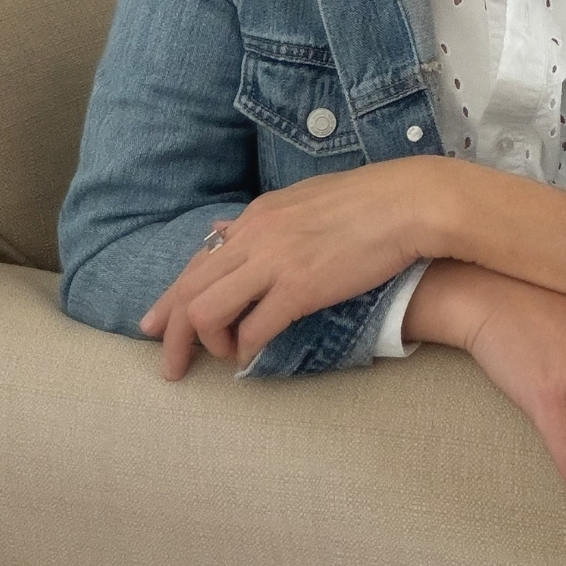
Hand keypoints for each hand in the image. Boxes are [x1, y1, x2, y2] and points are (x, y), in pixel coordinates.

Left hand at [140, 164, 441, 376]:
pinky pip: (254, 328)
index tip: (155, 324)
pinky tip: (250, 361)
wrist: (409, 202)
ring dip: (209, 344)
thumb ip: (265, 220)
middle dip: (171, 332)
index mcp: (256, 216)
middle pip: (189, 289)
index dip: (172, 298)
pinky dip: (245, 351)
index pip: (198, 261)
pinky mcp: (299, 287)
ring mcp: (273, 261)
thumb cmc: (369, 200)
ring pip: (207, 310)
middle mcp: (254, 236)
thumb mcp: (303, 199)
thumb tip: (228, 229)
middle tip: (169, 365)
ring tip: (222, 359)